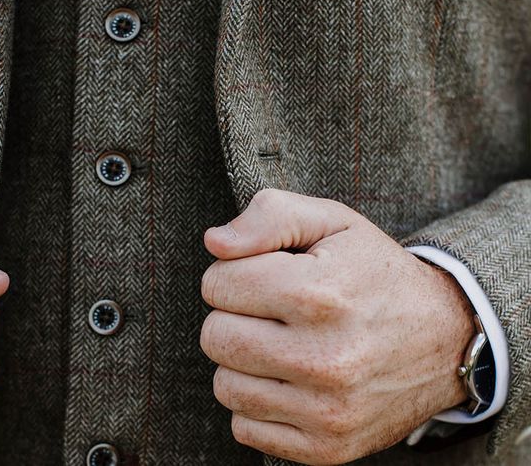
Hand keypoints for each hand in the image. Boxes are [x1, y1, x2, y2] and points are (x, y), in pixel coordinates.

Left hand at [200, 190, 474, 464]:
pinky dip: (257, 403)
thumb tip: (215, 243)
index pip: (217, 285)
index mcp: (318, 294)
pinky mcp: (327, 447)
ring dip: (242, 362)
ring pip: (225, 386)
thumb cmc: (372, 270)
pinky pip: (245, 429)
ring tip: (280, 343)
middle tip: (270, 310)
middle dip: (232, 316)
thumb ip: (268, 216)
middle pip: (215, 337)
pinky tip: (288, 379)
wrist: (444, 337)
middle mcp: (324, 358)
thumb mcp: (331, 220)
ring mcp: (327, 410)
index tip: (264, 274)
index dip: (233, 273)